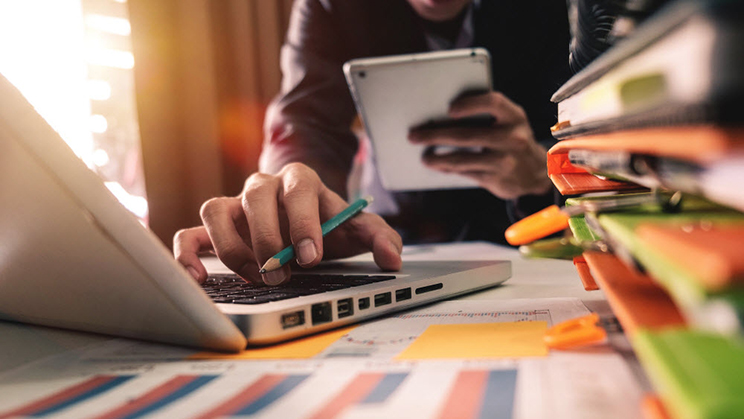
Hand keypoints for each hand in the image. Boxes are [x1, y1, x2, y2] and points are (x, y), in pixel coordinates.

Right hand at [173, 163, 402, 285]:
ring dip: (232, 247)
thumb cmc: (329, 225)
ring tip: (255, 277)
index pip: (298, 189)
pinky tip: (200, 279)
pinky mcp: (215, 229)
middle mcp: (263, 187)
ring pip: (216, 210)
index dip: (302, 222)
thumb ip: (381, 237)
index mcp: (301, 180)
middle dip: (268, 238)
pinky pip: (191, 234)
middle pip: (255, 197)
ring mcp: (236, 205)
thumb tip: (392, 260)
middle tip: (283, 273)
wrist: (304, 222)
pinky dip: (188, 254)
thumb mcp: (358, 228)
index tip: (310, 256)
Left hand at [408, 92, 552, 198]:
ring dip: (437, 158)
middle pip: (467, 135)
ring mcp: (505, 160)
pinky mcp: (497, 179)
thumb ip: (485, 114)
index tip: (449, 108)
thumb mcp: (508, 121)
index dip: (470, 104)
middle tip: (414, 135)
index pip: (493, 103)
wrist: (537, 172)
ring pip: (462, 159)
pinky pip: (465, 173)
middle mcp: (512, 137)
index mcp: (514, 116)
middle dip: (436, 134)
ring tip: (423, 156)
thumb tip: (440, 116)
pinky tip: (436, 165)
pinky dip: (448, 168)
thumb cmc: (512, 138)